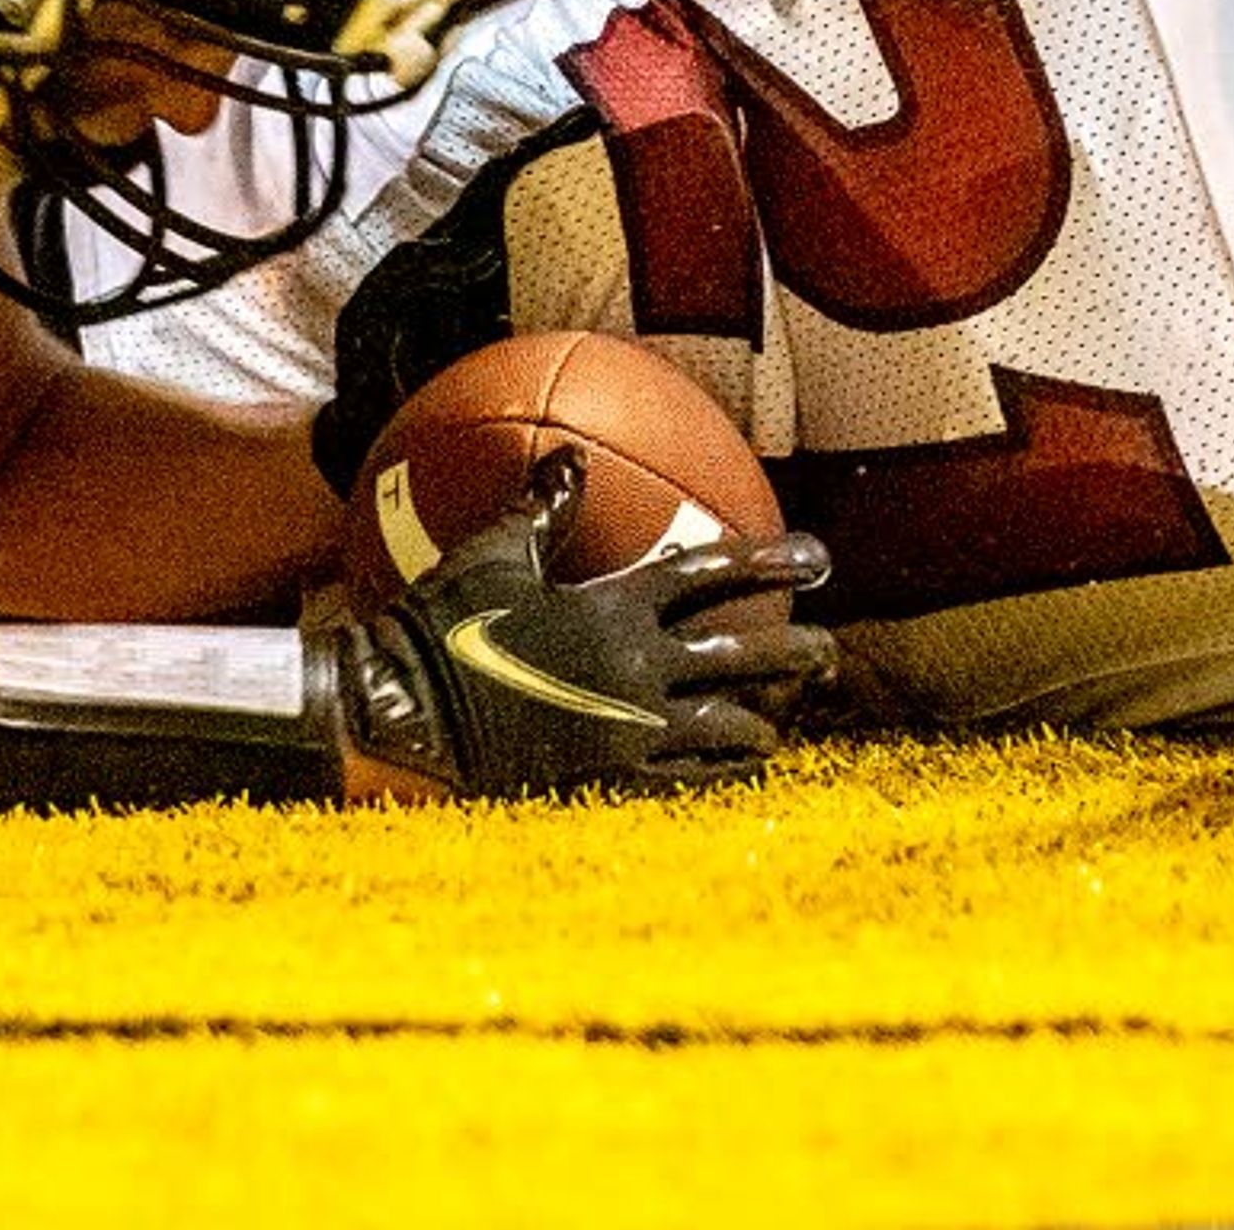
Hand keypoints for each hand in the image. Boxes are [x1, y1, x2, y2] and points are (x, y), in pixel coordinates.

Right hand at [336, 452, 837, 798]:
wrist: (402, 712)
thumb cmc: (440, 625)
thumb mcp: (492, 555)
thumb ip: (542, 508)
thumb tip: (569, 454)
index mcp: (616, 608)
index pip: (713, 576)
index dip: (771, 562)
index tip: (818, 557)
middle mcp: (636, 668)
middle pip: (743, 656)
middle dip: (797, 653)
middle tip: (832, 651)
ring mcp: (627, 729)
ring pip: (726, 724)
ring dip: (766, 718)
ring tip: (790, 717)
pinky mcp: (606, 779)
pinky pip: (685, 777)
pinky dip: (721, 769)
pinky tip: (739, 767)